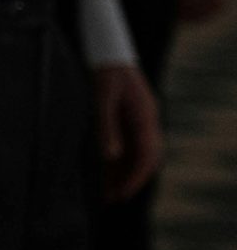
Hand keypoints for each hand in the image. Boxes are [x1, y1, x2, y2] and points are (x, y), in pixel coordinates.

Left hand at [90, 64, 161, 201]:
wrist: (109, 51)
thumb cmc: (105, 73)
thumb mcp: (102, 98)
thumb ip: (107, 126)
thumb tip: (111, 156)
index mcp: (145, 117)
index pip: (147, 155)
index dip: (135, 177)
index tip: (121, 194)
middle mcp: (146, 122)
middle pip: (144, 158)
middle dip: (130, 179)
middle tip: (112, 198)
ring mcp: (138, 121)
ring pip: (135, 153)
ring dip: (122, 172)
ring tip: (105, 191)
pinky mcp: (127, 119)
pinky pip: (126, 144)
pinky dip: (117, 159)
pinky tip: (102, 170)